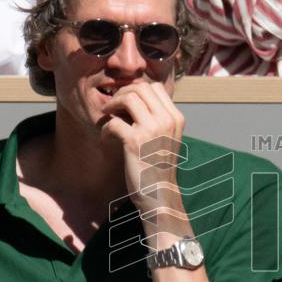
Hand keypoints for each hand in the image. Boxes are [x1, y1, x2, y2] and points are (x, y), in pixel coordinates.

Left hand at [101, 82, 185, 224]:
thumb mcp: (167, 138)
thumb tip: (134, 98)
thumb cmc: (158, 167)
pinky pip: (113, 121)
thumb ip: (157, 118)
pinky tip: (106, 139)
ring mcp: (152, 129)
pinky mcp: (135, 141)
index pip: (154, 87)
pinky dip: (105, 128)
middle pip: (140, 88)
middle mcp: (167, 120)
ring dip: (112, 105)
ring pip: (128, 97)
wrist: (159, 194)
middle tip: (112, 107)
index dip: (136, 89)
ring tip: (108, 117)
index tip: (125, 101)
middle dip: (121, 94)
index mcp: (176, 117)